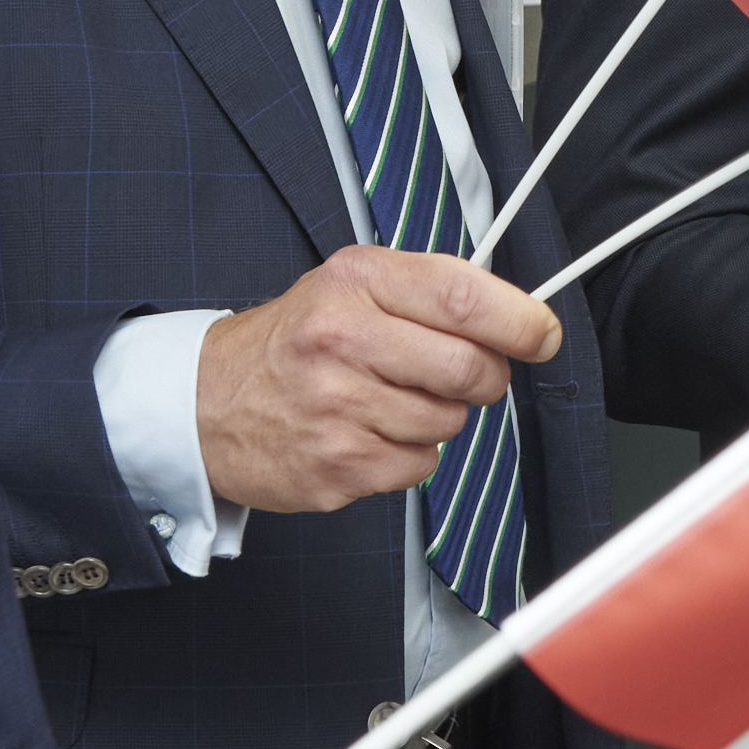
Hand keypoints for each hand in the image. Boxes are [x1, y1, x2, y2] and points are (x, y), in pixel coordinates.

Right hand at [195, 246, 559, 517]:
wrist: (206, 403)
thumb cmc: (293, 341)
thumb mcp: (350, 285)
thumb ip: (429, 291)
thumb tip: (518, 316)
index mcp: (355, 282)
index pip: (464, 298)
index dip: (521, 321)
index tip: (541, 335)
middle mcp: (342, 339)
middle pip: (469, 369)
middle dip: (485, 378)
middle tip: (464, 375)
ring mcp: (337, 408)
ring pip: (449, 422)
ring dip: (439, 416)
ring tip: (390, 398)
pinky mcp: (337, 466)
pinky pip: (419, 465)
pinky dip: (409, 453)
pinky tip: (368, 431)